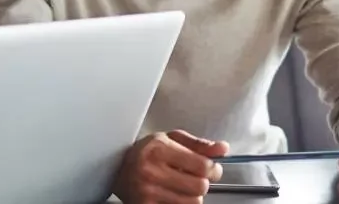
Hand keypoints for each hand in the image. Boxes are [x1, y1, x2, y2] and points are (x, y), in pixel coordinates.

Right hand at [113, 130, 228, 202]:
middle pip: (200, 186)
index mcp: (157, 148)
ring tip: (179, 187)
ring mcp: (147, 191)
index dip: (212, 168)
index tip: (209, 168)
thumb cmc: (146, 154)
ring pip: (193, 202)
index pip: (203, 165)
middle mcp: (150, 170)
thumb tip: (223, 148)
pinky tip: (171, 195)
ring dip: (191, 196)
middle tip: (191, 177)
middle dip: (200, 183)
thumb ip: (198, 144)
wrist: (115, 170)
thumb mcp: (170, 140)